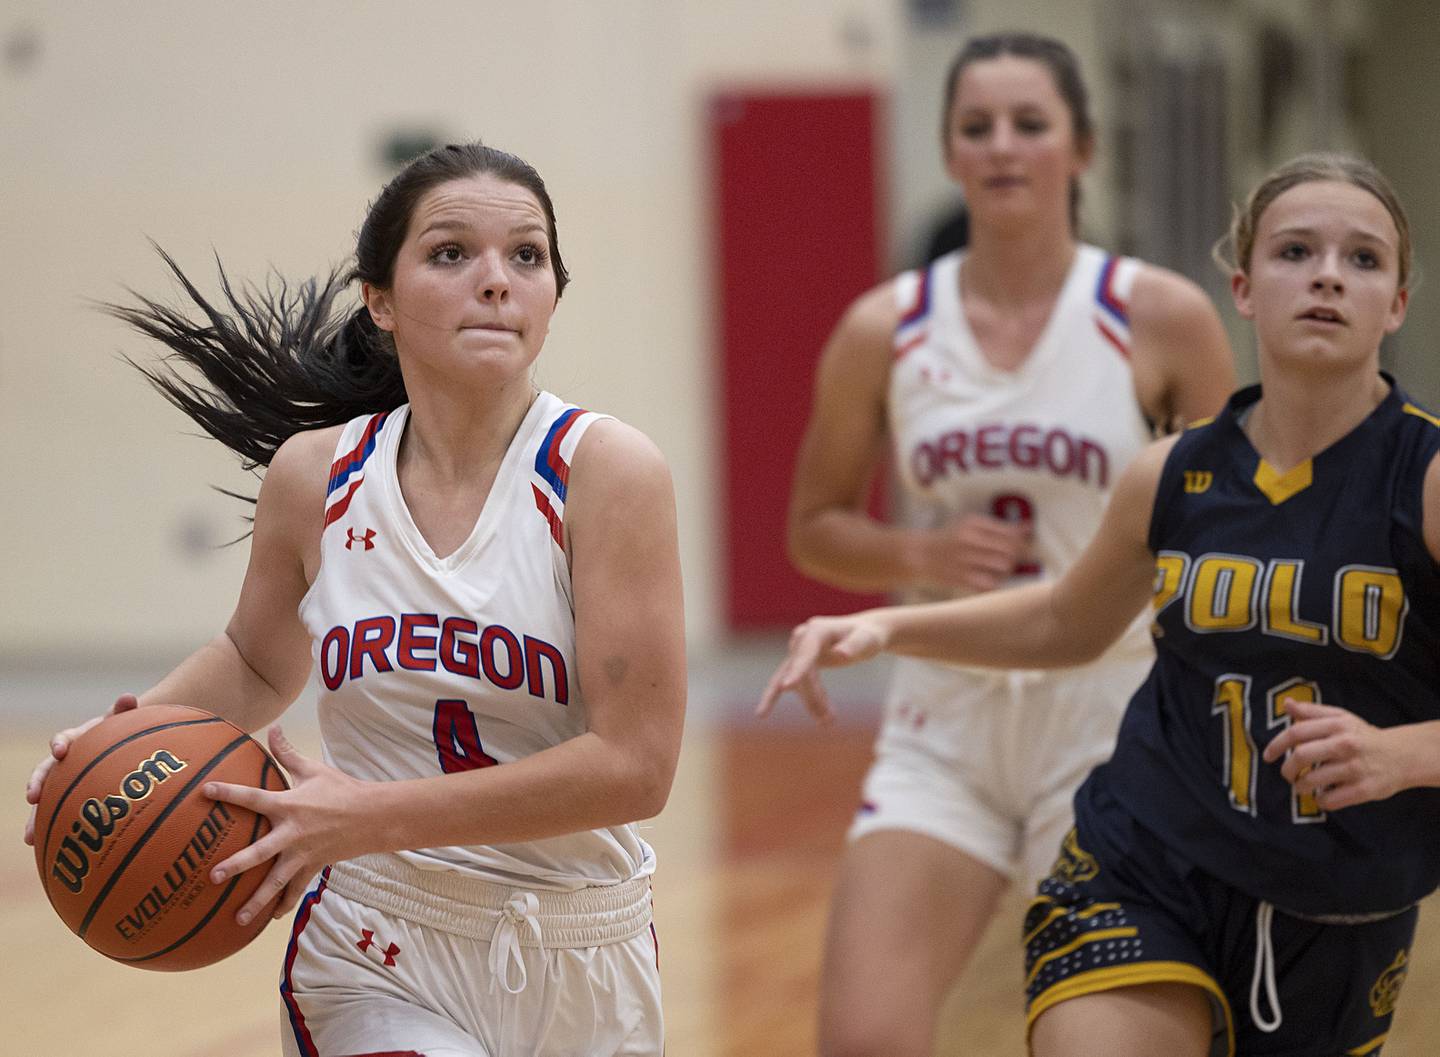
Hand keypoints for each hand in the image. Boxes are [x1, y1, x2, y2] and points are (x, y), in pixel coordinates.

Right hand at [24, 693, 139, 844]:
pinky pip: (57, 813)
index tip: (59, 750)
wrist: (122, 740)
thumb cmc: (121, 729)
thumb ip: (123, 709)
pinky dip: (48, 828)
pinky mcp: (70, 796)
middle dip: (38, 783)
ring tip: (30, 836)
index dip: (60, 743)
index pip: (65, 739)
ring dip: (36, 816)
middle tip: (33, 796)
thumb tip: (129, 696)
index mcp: (78, 739)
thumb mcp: (123, 719)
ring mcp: (66, 779)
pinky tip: (41, 847)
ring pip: (47, 798)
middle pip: (46, 772)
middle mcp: (66, 760)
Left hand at [205, 726, 367, 924]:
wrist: (373, 816)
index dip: (228, 793)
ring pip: (276, 882)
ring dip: (256, 901)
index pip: (252, 798)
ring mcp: (303, 854)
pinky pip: (296, 890)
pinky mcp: (313, 867)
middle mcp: (292, 833)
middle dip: (236, 865)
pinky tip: (269, 919)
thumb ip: (288, 754)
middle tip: (213, 876)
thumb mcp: (314, 769)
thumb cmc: (341, 790)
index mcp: (289, 805)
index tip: (204, 791)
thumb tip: (273, 728)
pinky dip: (283, 904)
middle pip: (260, 853)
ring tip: (237, 919)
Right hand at [756, 614, 888, 723]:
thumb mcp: (868, 640)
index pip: (805, 653)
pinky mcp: (798, 661)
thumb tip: (841, 654)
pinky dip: (775, 697)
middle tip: (830, 721)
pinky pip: (784, 681)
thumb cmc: (868, 636)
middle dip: (814, 698)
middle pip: (802, 674)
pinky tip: (762, 714)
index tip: (786, 686)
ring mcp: (798, 650)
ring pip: (797, 683)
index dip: (797, 670)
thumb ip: (856, 646)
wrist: (864, 634)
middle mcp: (802, 638)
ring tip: (828, 722)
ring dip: (811, 703)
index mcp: (817, 630)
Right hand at [916, 514, 1030, 593]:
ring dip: (1007, 570)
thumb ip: (999, 527)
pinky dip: (995, 584)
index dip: (1022, 542)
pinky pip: (990, 584)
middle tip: (1013, 560)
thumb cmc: (949, 538)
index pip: (1009, 533)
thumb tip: (1030, 527)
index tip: (1023, 547)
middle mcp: (969, 540)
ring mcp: (964, 560)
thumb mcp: (970, 525)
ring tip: (1001, 570)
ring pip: (1003, 567)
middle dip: (1017, 556)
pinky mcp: (960, 578)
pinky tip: (990, 580)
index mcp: (972, 524)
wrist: (918, 555)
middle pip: (1010, 550)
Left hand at [1262, 698, 1405, 810]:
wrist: (1402, 756)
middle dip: (1287, 769)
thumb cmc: (1363, 736)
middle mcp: (1345, 745)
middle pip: (1301, 756)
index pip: (1296, 733)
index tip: (1268, 756)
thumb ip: (1312, 712)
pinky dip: (1320, 800)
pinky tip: (1321, 795)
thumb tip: (1286, 704)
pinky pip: (1330, 800)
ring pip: (1312, 781)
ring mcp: (1355, 768)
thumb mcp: (1341, 717)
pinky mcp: (1364, 790)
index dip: (1276, 745)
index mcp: (1337, 725)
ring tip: (1301, 786)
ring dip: (1300, 787)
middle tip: (1287, 774)